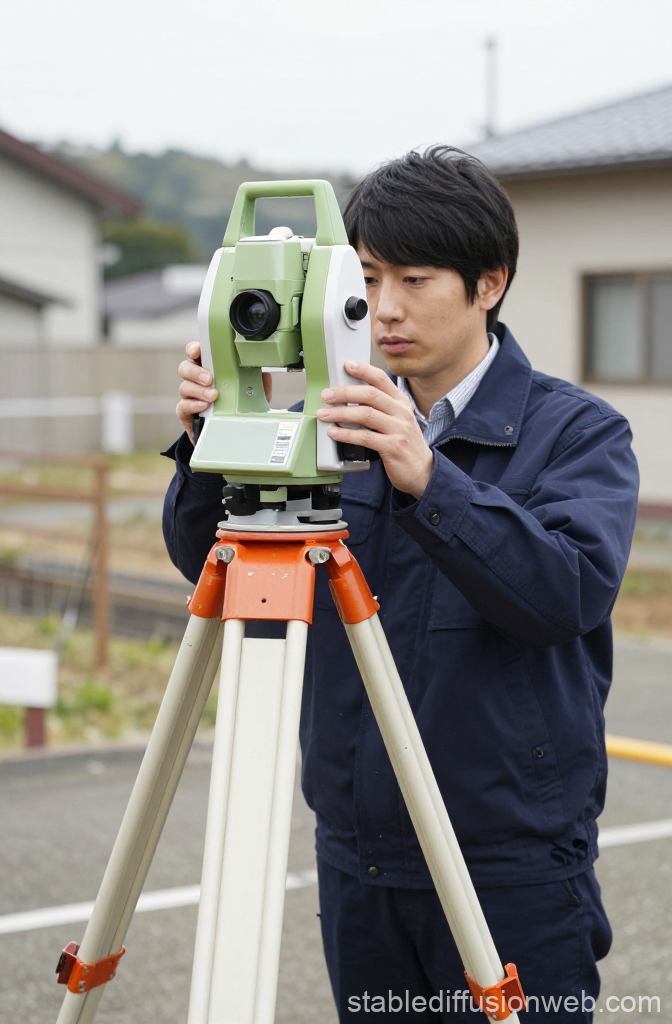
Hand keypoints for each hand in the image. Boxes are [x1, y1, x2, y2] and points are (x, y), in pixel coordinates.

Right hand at [176, 342, 271, 442]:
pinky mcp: (186, 414)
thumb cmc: (236, 410)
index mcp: (209, 370)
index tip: (198, 350)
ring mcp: (189, 397)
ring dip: (198, 390)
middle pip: (185, 368)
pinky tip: (204, 406)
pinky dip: (193, 405)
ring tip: (213, 395)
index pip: (196, 354)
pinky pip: (183, 406)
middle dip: (195, 371)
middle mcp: (196, 381)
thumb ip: (258, 386)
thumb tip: (266, 375)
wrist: (226, 436)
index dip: (194, 349)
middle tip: (210, 378)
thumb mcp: (251, 397)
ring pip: (184, 387)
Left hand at [316, 361, 432, 498]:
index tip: (346, 365)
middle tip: (326, 395)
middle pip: (370, 395)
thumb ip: (380, 408)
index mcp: (401, 402)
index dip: (363, 370)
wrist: (423, 471)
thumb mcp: (398, 420)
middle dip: (344, 393)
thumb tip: (349, 398)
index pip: (381, 379)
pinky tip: (334, 433)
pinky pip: (365, 437)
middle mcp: (401, 412)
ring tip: (324, 414)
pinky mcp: (393, 447)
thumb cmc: (405, 445)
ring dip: (341, 413)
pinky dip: (346, 434)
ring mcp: (399, 429)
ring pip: (365, 414)